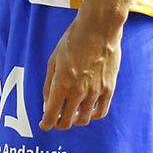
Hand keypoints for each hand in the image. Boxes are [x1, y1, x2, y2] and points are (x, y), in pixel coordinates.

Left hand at [42, 6, 122, 130]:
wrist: (99, 27)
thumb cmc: (74, 39)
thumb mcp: (53, 59)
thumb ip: (48, 84)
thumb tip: (46, 103)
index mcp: (61, 83)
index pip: (51, 115)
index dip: (46, 124)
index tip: (44, 125)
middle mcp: (78, 91)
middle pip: (67, 121)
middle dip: (59, 123)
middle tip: (57, 120)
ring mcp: (95, 91)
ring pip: (83, 119)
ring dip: (75, 120)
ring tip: (72, 113)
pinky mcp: (109, 88)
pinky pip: (100, 112)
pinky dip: (92, 115)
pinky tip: (87, 111)